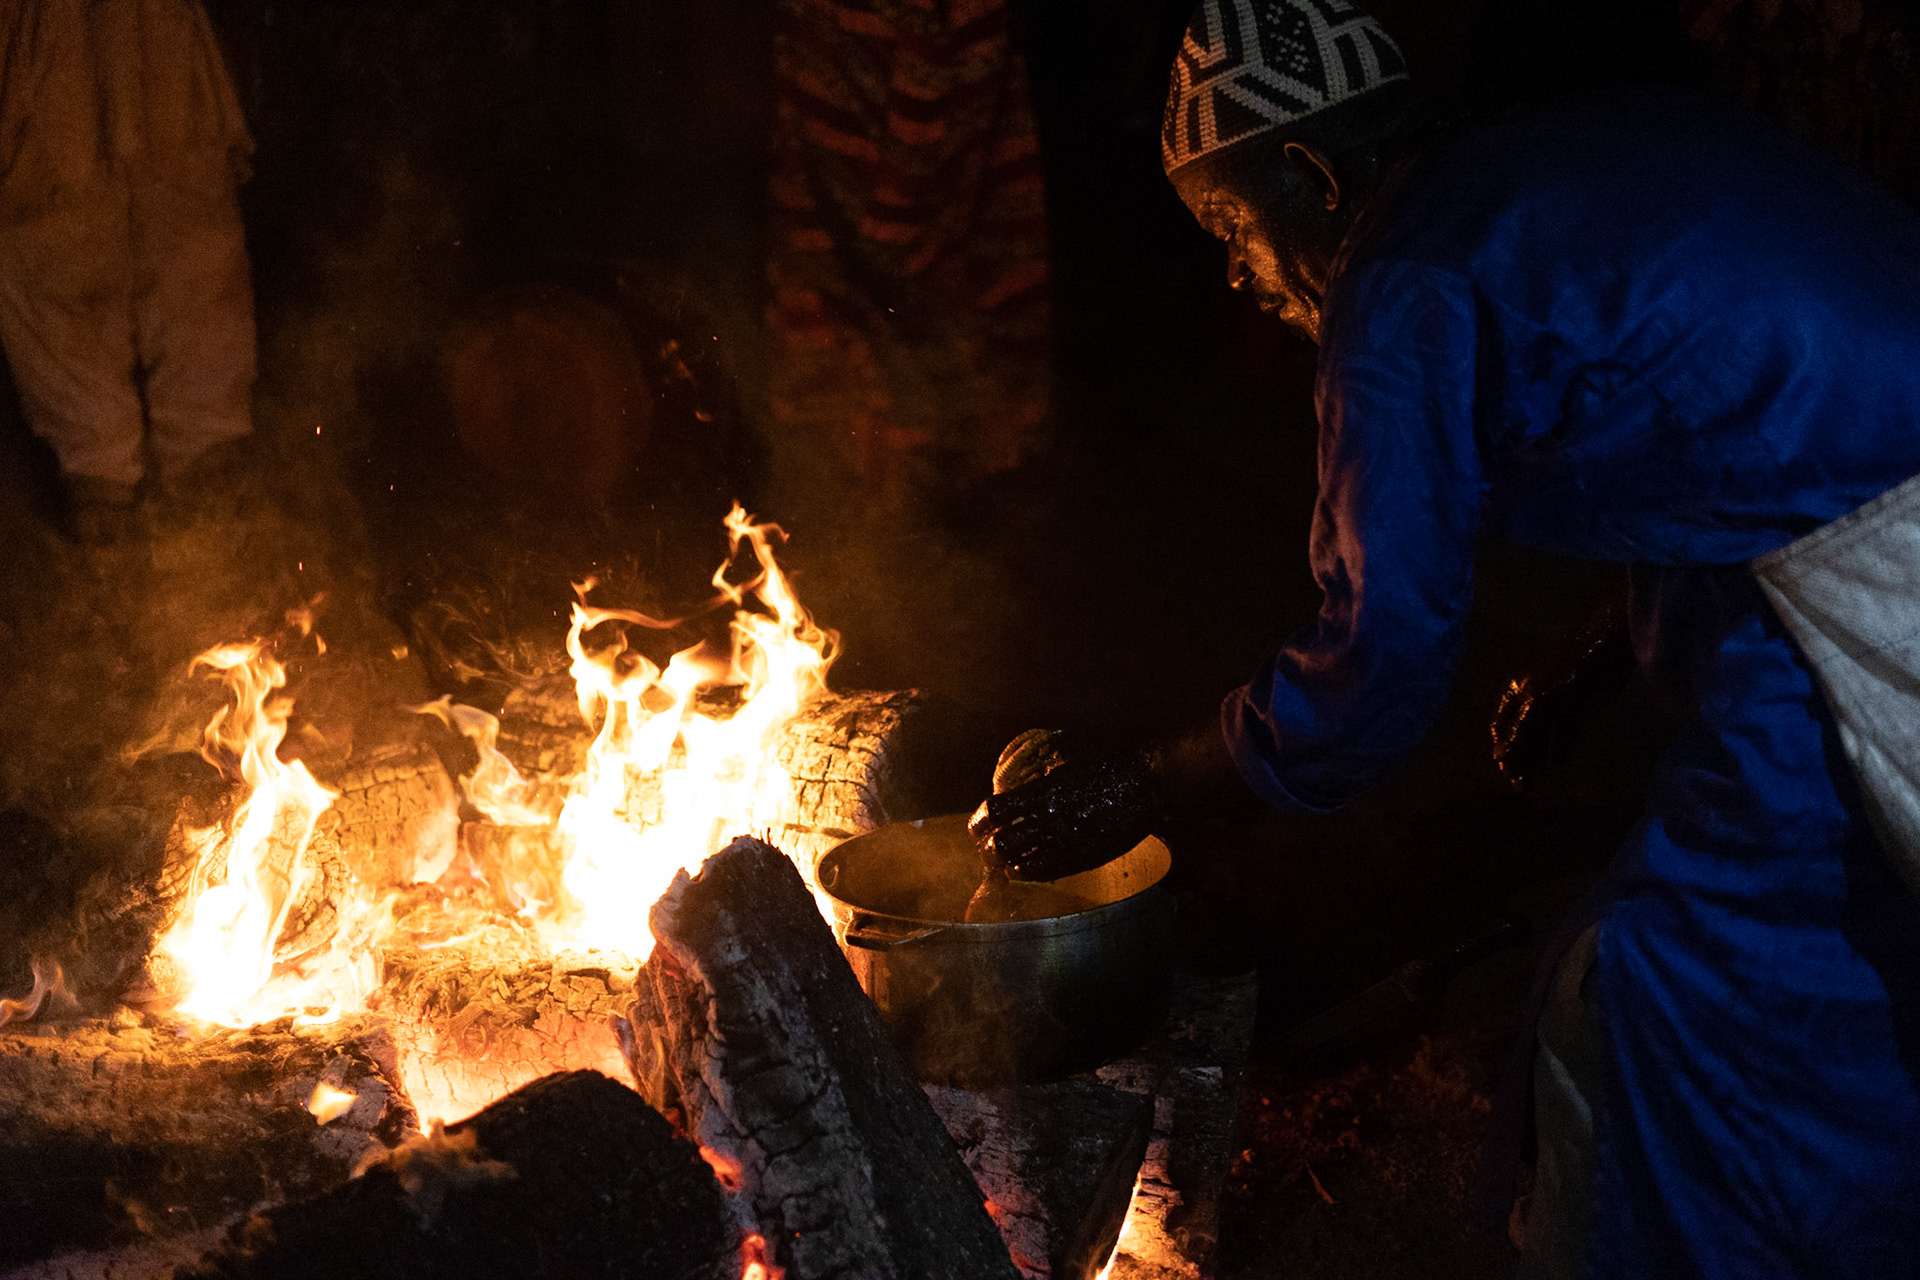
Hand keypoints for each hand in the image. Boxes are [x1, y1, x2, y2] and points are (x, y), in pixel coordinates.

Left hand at [969, 734, 1161, 881]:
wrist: (1154, 778)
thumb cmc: (1115, 756)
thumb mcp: (1073, 748)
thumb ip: (1046, 760)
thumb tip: (1029, 766)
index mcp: (1045, 789)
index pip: (999, 809)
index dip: (982, 819)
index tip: (975, 826)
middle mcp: (1052, 819)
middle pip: (1004, 841)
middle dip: (991, 844)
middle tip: (987, 844)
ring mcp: (1070, 842)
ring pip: (1023, 861)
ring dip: (1008, 861)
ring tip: (1002, 861)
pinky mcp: (1087, 857)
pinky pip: (1050, 871)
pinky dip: (1030, 872)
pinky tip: (1022, 871)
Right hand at [1490, 594, 1634, 789]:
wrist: (1607, 648)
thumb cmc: (1567, 674)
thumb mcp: (1538, 703)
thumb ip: (1519, 732)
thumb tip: (1499, 758)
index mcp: (1516, 692)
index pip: (1501, 726)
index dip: (1502, 749)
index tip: (1507, 773)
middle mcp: (1532, 698)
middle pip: (1520, 733)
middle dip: (1519, 758)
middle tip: (1522, 786)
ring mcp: (1556, 703)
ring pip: (1542, 735)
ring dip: (1539, 756)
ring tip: (1538, 781)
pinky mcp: (1579, 707)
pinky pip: (1565, 732)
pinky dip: (1561, 746)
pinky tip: (1560, 762)